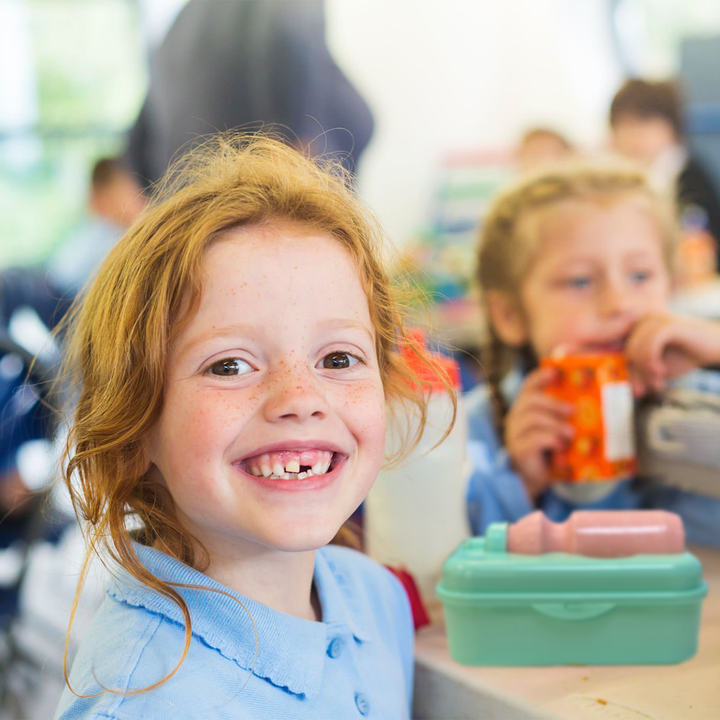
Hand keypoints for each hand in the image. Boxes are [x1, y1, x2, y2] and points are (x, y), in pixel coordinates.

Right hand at [505, 366, 573, 499]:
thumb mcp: (557, 429)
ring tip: (570, 432)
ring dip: (554, 423)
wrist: (535, 477)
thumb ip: (565, 417)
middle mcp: (516, 417)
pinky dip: (550, 440)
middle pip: (530, 400)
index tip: (556, 372)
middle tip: (572, 410)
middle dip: (553, 402)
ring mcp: (515, 434)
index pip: (529, 385)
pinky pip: (533, 439)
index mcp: (525, 407)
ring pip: (531, 419)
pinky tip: (562, 446)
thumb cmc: (549, 449)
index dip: (541, 376)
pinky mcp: (518, 450)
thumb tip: (591, 407)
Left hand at [625, 314, 719, 395]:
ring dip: (646, 371)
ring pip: (636, 350)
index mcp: (637, 329)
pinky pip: (649, 346)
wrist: (716, 346)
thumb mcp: (659, 369)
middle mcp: (643, 322)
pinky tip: (661, 371)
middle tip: (654, 387)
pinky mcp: (666, 324)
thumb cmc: (685, 356)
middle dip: (639, 375)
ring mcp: (654, 321)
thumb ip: (643, 375)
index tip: (639, 392)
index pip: (623, 354)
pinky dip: (651, 362)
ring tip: (659, 381)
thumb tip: (632, 391)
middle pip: (628, 353)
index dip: (629, 374)